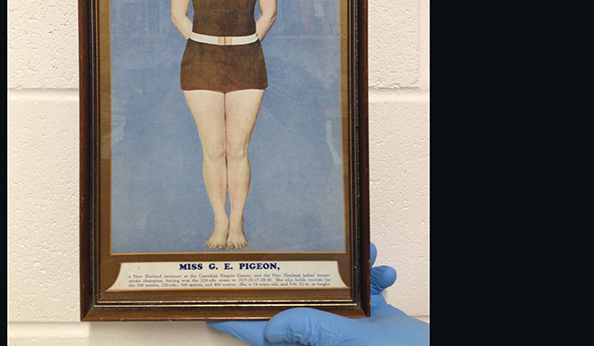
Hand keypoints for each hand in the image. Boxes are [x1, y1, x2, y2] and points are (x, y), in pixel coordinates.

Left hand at [207, 243, 428, 344]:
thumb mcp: (361, 342)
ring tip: (360, 258)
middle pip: (293, 309)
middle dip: (294, 278)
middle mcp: (328, 340)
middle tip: (277, 256)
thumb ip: (317, 332)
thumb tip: (272, 327)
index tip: (212, 306)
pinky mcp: (372, 324)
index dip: (236, 321)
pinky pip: (361, 294)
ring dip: (344, 271)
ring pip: (330, 295)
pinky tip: (381, 270)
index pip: (263, 337)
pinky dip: (370, 277)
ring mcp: (350, 331)